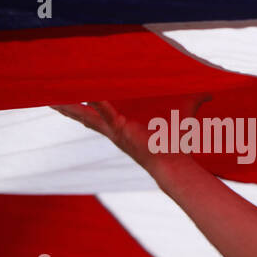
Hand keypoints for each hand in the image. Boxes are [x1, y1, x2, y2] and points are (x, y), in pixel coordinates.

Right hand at [51, 94, 211, 170]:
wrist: (176, 162)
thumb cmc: (177, 142)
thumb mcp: (185, 113)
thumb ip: (195, 102)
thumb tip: (209, 94)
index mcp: (123, 124)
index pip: (99, 111)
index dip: (86, 102)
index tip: (72, 94)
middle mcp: (114, 129)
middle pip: (84, 116)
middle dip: (66, 107)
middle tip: (47, 97)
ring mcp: (115, 130)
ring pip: (86, 116)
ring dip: (69, 108)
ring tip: (50, 99)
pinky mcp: (120, 129)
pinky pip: (104, 113)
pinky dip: (96, 103)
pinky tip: (83, 96)